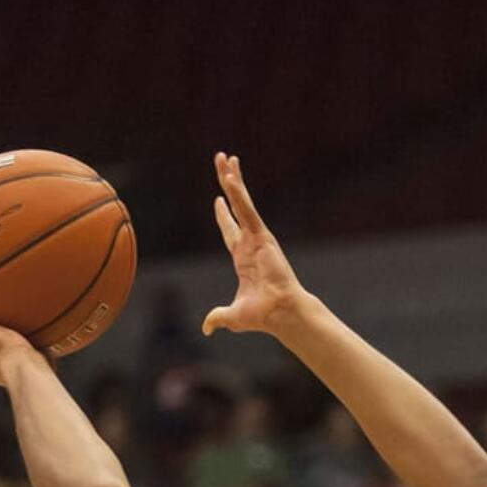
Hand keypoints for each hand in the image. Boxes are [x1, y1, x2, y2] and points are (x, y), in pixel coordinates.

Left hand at [202, 154, 306, 337]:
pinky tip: (230, 177)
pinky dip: (239, 193)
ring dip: (233, 179)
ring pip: (242, 202)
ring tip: (225, 157)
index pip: (230, 232)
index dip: (223, 216)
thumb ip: (218, 317)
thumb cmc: (262, 315)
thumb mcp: (232, 316)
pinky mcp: (263, 235)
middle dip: (228, 185)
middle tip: (222, 162)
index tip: (218, 200)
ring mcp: (258, 237)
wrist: (279, 312)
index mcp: (243, 259)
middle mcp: (251, 243)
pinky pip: (247, 210)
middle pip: (236, 207)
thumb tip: (207, 328)